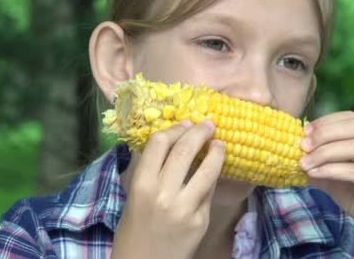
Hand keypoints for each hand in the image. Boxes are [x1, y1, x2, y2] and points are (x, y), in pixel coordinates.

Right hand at [111, 120, 224, 258]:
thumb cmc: (134, 231)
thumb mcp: (134, 198)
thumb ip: (150, 171)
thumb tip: (172, 142)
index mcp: (141, 185)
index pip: (159, 143)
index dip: (174, 129)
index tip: (185, 123)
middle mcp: (163, 194)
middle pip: (185, 149)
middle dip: (199, 131)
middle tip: (208, 124)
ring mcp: (185, 208)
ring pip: (208, 169)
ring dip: (216, 151)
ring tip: (219, 143)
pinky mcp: (201, 220)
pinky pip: (209, 191)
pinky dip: (213, 177)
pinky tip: (215, 170)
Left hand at [299, 111, 353, 256]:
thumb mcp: (334, 172)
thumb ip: (319, 157)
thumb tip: (294, 145)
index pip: (350, 118)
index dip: (326, 122)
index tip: (304, 131)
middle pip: (353, 128)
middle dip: (323, 135)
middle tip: (301, 146)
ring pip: (353, 147)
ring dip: (323, 153)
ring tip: (303, 163)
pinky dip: (330, 170)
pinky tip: (314, 174)